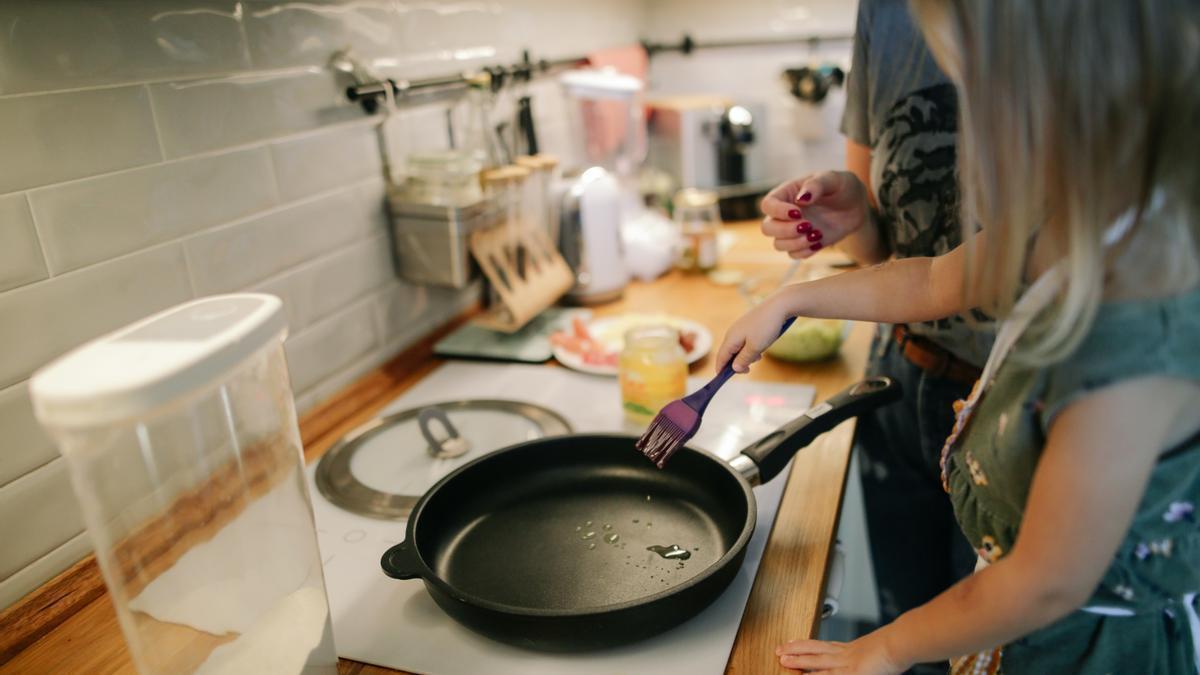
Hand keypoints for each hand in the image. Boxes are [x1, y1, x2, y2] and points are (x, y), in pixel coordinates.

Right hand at [715, 293, 791, 373]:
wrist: (779, 305)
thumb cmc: (766, 327)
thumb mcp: (755, 347)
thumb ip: (743, 359)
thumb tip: (733, 368)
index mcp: (731, 339)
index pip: (721, 358)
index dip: (721, 370)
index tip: (723, 380)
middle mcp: (732, 333)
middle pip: (729, 353)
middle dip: (737, 364)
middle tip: (749, 369)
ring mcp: (740, 328)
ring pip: (738, 348)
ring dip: (746, 356)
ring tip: (759, 357)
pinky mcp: (748, 325)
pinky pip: (745, 341)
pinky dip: (751, 348)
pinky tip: (761, 347)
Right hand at [759, 171, 870, 258]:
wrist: (856, 206)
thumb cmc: (842, 187)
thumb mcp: (833, 179)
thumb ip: (816, 185)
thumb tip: (801, 199)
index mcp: (787, 194)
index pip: (768, 205)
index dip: (778, 211)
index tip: (798, 212)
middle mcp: (785, 214)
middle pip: (767, 228)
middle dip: (785, 230)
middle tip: (808, 225)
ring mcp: (793, 230)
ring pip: (778, 244)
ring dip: (796, 243)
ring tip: (817, 234)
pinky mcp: (803, 244)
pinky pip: (794, 255)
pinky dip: (805, 252)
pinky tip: (819, 242)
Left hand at [776, 634, 905, 674]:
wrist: (899, 642)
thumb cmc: (895, 646)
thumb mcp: (878, 650)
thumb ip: (867, 656)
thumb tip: (865, 660)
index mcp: (851, 648)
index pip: (824, 646)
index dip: (807, 645)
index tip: (794, 643)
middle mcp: (845, 654)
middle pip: (815, 650)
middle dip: (796, 650)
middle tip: (779, 650)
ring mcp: (846, 663)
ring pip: (817, 662)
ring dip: (799, 662)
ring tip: (783, 660)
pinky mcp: (851, 673)